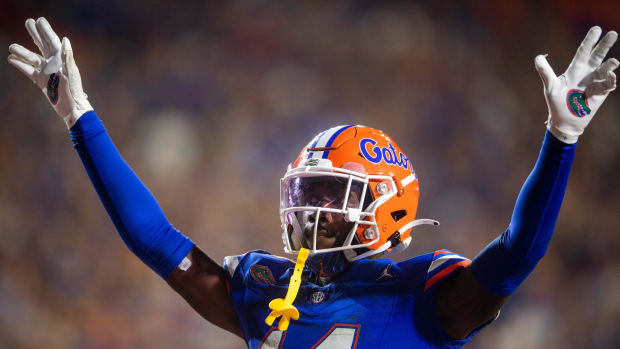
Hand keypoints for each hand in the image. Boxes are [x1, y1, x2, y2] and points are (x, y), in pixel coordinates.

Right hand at [8, 17, 92, 128]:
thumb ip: (67, 56)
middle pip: (42, 45)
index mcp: (62, 59)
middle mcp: (54, 63)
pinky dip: (20, 65)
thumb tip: (65, 39)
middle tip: (28, 22)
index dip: (46, 30)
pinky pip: (28, 71)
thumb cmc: (74, 91)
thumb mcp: (71, 73)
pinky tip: (11, 60)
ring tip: (11, 47)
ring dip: (22, 52)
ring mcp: (46, 72)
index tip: (39, 20)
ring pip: (32, 58)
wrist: (72, 108)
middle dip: (35, 34)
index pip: (52, 41)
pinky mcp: (41, 81)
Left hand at [535, 26, 617, 143]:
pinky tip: (610, 77)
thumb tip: (538, 57)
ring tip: (613, 62)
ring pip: (605, 69)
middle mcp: (587, 72)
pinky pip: (608, 84)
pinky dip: (609, 80)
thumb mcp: (550, 86)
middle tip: (612, 34)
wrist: (564, 120)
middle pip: (597, 55)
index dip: (589, 40)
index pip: (583, 51)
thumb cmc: (556, 102)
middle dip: (605, 45)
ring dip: (609, 65)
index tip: (597, 29)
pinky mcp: (601, 93)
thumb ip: (545, 72)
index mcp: (575, 68)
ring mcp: (595, 82)